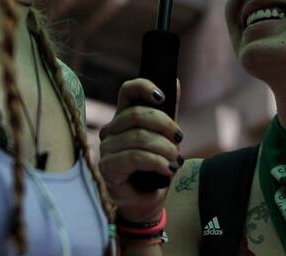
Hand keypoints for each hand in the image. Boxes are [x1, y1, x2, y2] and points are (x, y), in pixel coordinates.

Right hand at [98, 78, 182, 222]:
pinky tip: (167, 169)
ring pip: (139, 137)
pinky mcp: (108, 168)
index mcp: (123, 118)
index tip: (162, 97)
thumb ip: (168, 114)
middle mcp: (111, 130)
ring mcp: (106, 149)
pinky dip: (157, 162)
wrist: (146, 203)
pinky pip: (135, 157)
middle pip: (137, 115)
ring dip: (164, 148)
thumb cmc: (153, 170)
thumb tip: (175, 82)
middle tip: (179, 139)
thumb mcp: (164, 139)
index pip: (127, 91)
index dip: (144, 87)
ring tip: (175, 160)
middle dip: (165, 125)